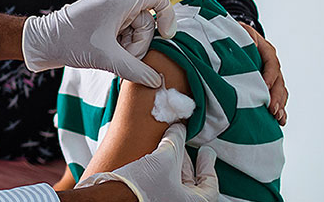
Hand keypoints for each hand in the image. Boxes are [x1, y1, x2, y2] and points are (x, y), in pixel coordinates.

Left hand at [22, 0, 175, 86]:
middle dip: (139, 43)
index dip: (168, 16)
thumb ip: (135, 70)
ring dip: (129, 47)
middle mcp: (116, 0)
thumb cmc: (71, 43)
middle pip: (147, 20)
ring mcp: (109, 10)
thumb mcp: (107, 58)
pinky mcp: (102, 20)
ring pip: (135, 29)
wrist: (42, 42)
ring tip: (111, 57)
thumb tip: (156, 81)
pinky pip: (123, 32)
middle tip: (123, 57)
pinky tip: (107, 55)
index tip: (166, 37)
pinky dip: (120, 46)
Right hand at [76, 123, 218, 201]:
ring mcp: (164, 201)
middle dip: (187, 161)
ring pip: (175, 182)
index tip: (206, 152)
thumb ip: (176, 141)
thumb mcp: (164, 158)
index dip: (208, 165)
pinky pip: (162, 184)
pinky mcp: (150, 198)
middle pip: (191, 182)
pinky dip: (162, 169)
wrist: (114, 196)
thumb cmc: (143, 186)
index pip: (210, 185)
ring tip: (169, 145)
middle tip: (187, 146)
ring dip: (173, 163)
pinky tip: (156, 155)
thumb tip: (180, 128)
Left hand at [238, 23, 287, 124]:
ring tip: (277, 118)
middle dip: (276, 96)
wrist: (232, 36)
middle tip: (272, 110)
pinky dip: (279, 108)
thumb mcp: (238, 31)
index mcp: (265, 50)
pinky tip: (279, 120)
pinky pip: (276, 97)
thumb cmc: (233, 34)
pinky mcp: (267, 84)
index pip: (272, 64)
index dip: (269, 76)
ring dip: (280, 105)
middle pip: (279, 81)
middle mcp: (271, 63)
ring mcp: (271, 75)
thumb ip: (244, 37)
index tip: (265, 87)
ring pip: (280, 91)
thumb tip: (252, 44)